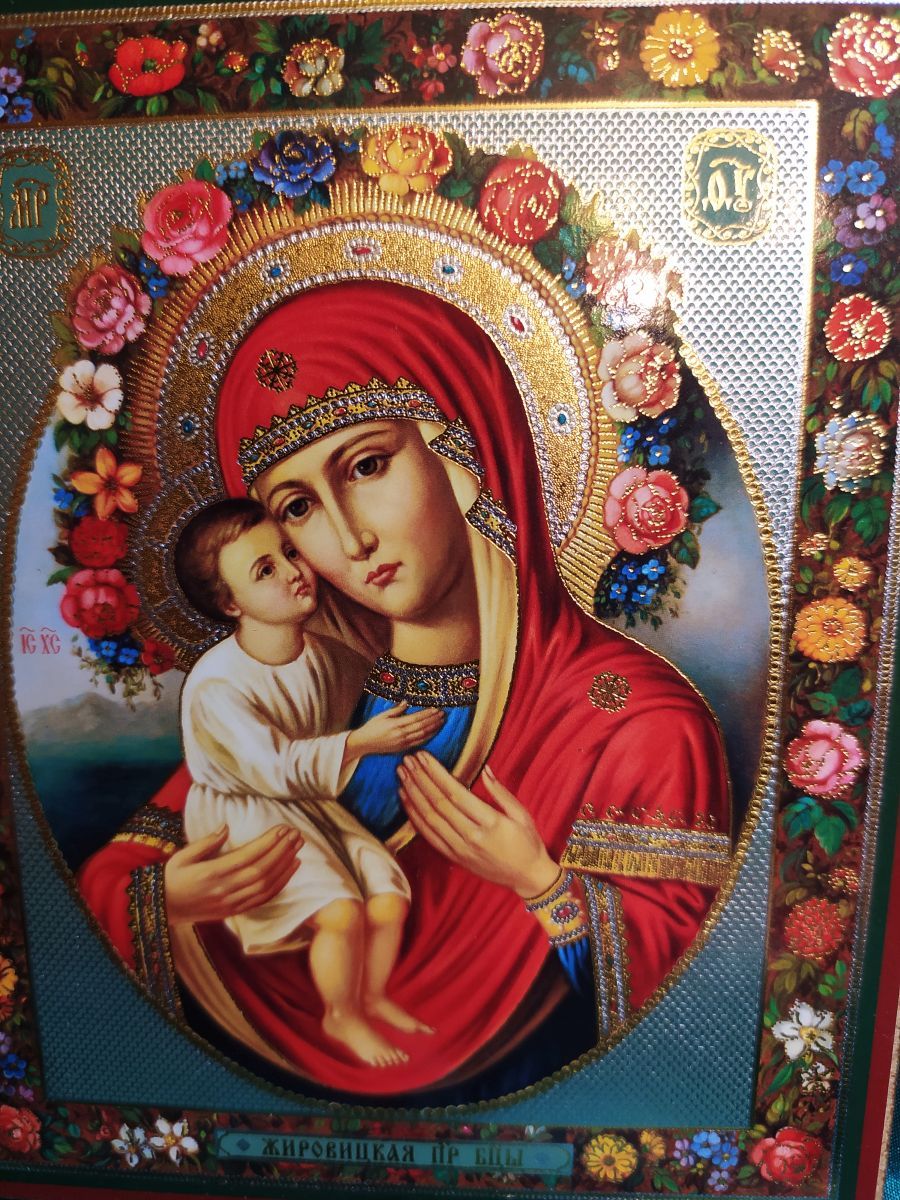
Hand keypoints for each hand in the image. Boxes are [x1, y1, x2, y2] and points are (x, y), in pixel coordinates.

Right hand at [164, 825, 302, 925]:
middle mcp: (225, 890)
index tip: (282, 829)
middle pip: (262, 870)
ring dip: (285, 866)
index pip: (248, 856)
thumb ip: (206, 842)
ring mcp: (231, 903)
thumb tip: (226, 827)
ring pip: (266, 885)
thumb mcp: (182, 856)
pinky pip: (263, 899)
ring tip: (298, 848)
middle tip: (296, 834)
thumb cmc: (172, 878)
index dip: (268, 843)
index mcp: (212, 873)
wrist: (163, 909)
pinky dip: (280, 884)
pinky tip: (291, 869)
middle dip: (282, 851)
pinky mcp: (235, 911)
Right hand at [349, 702, 444, 756]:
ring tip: (441, 722)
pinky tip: (433, 732)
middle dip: (433, 720)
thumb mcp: (382, 716)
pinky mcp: (402, 748)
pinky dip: (427, 737)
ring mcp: (402, 742)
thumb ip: (396, 710)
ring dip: (433, 728)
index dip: (427, 713)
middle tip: (443, 714)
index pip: (416, 718)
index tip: (436, 709)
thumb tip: (407, 702)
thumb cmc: (371, 727)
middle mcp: (401, 734)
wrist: (363, 744)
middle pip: (421, 726)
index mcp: (396, 724)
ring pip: (422, 735)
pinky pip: (418, 743)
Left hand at [398, 753, 559, 897]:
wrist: (527, 877)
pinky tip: (407, 801)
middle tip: (407, 761)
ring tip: (402, 776)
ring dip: (413, 796)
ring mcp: (460, 850)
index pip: (456, 794)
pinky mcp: (454, 858)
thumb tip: (485, 769)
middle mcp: (471, 838)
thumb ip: (500, 792)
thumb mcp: (522, 814)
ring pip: (429, 820)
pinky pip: (429, 836)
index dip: (436, 774)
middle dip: (420, 780)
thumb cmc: (527, 842)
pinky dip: (415, 817)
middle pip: (438, 805)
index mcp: (491, 823)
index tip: (424, 757)